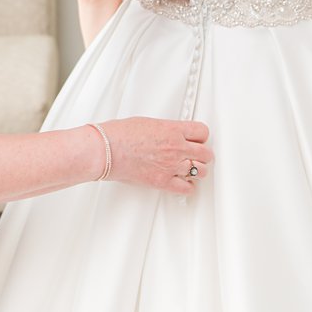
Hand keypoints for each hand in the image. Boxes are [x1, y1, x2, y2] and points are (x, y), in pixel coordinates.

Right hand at [99, 118, 213, 194]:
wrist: (106, 150)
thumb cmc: (120, 134)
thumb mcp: (149, 122)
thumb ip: (166, 130)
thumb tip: (170, 134)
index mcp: (174, 130)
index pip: (203, 132)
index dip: (201, 137)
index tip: (198, 140)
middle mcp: (176, 148)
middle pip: (206, 153)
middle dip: (202, 154)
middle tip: (196, 155)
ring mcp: (171, 166)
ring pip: (201, 171)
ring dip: (197, 170)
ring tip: (190, 169)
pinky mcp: (163, 182)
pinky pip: (187, 188)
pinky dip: (187, 187)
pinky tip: (182, 182)